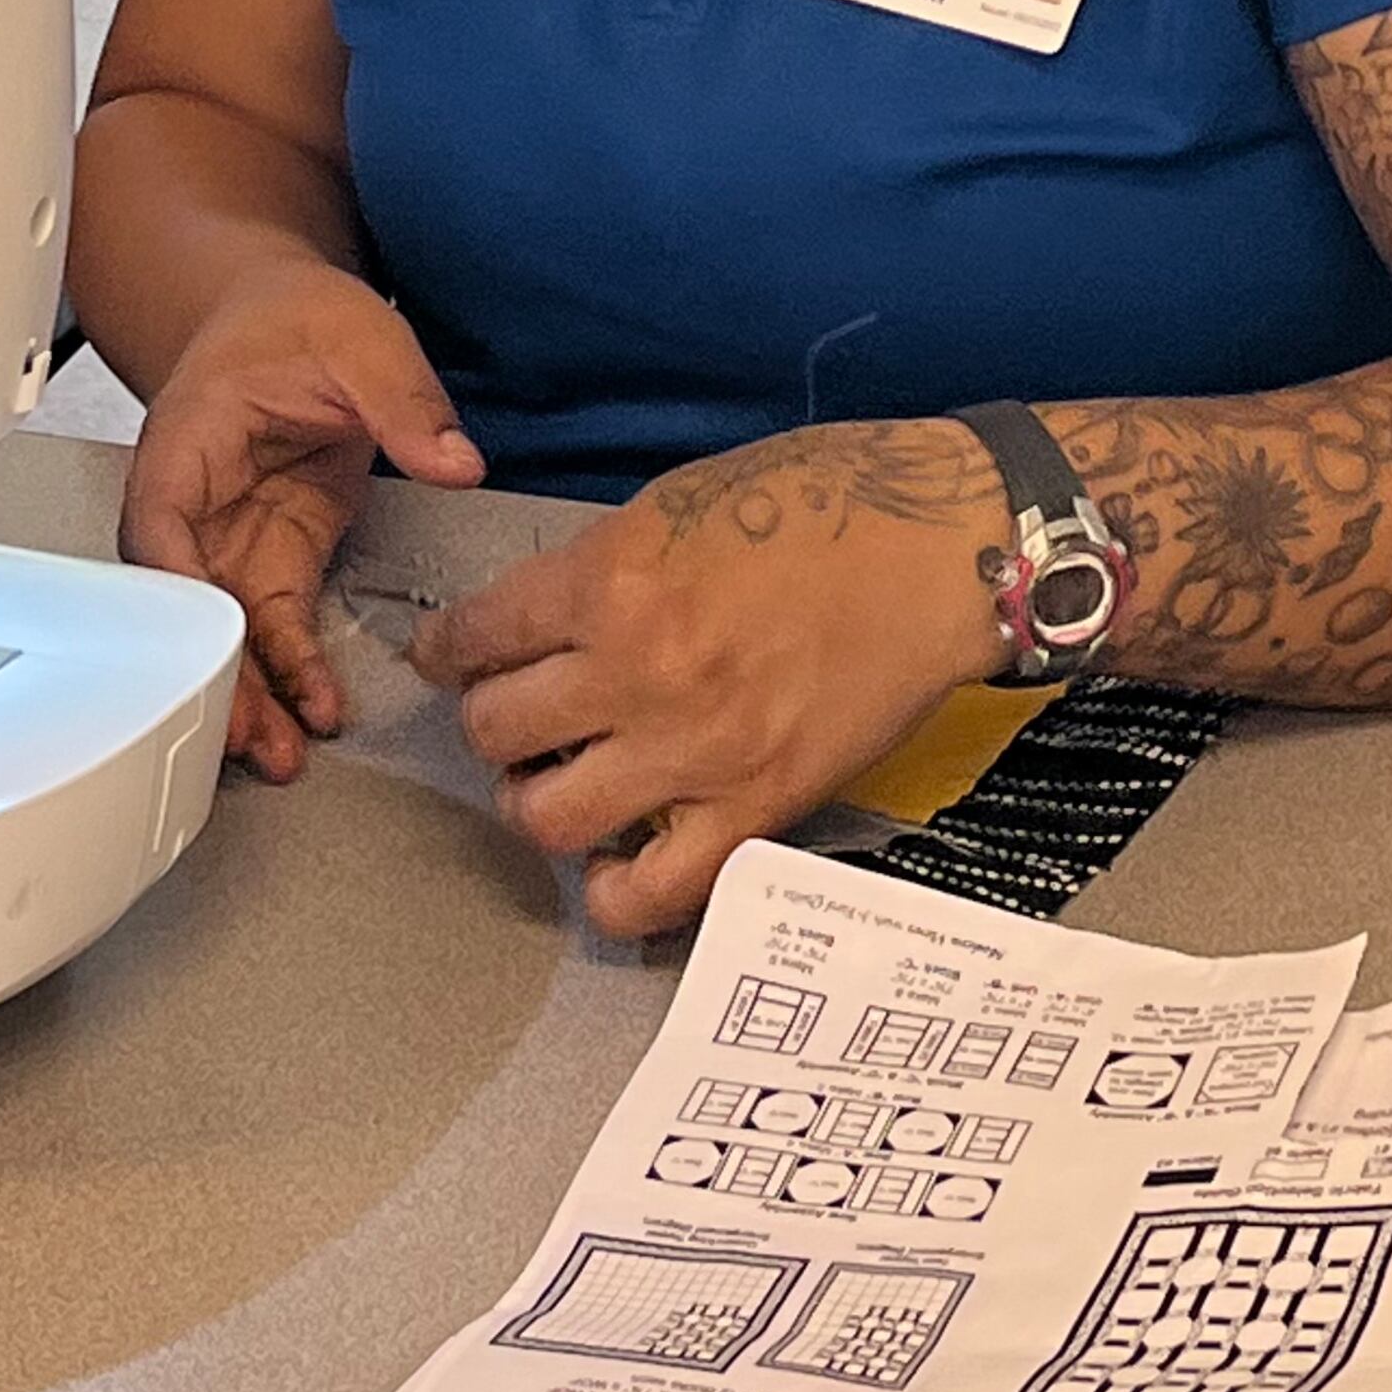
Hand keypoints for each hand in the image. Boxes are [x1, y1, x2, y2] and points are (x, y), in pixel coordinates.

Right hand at [119, 264, 483, 777]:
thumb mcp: (358, 338)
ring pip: (225, 634)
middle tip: (251, 735)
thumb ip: (404, 400)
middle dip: (214, 676)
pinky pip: (274, 627)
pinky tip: (317, 711)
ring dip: (249, 696)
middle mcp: (193, 507)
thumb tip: (454, 459)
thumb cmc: (290, 317)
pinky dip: (292, 672)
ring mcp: (230, 540)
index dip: (177, 596)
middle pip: (185, 608)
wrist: (282, 314)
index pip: (160, 532)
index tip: (207, 646)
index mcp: (184, 446)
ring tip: (281, 754)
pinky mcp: (272, 556)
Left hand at [412, 419, 1005, 939]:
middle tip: (520, 715)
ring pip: (548, 818)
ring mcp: (693, 752)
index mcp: (615, 575)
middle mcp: (637, 670)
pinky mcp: (753, 811)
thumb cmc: (828, 499)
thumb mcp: (687, 498)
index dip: (447, 650)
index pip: (479, 634)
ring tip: (563, 781)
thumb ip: (609, 563)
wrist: (944, 552)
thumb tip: (547, 616)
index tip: (447, 657)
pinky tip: (621, 856)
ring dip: (539, 800)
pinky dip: (616, 890)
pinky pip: (649, 894)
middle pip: (497, 731)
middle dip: (493, 722)